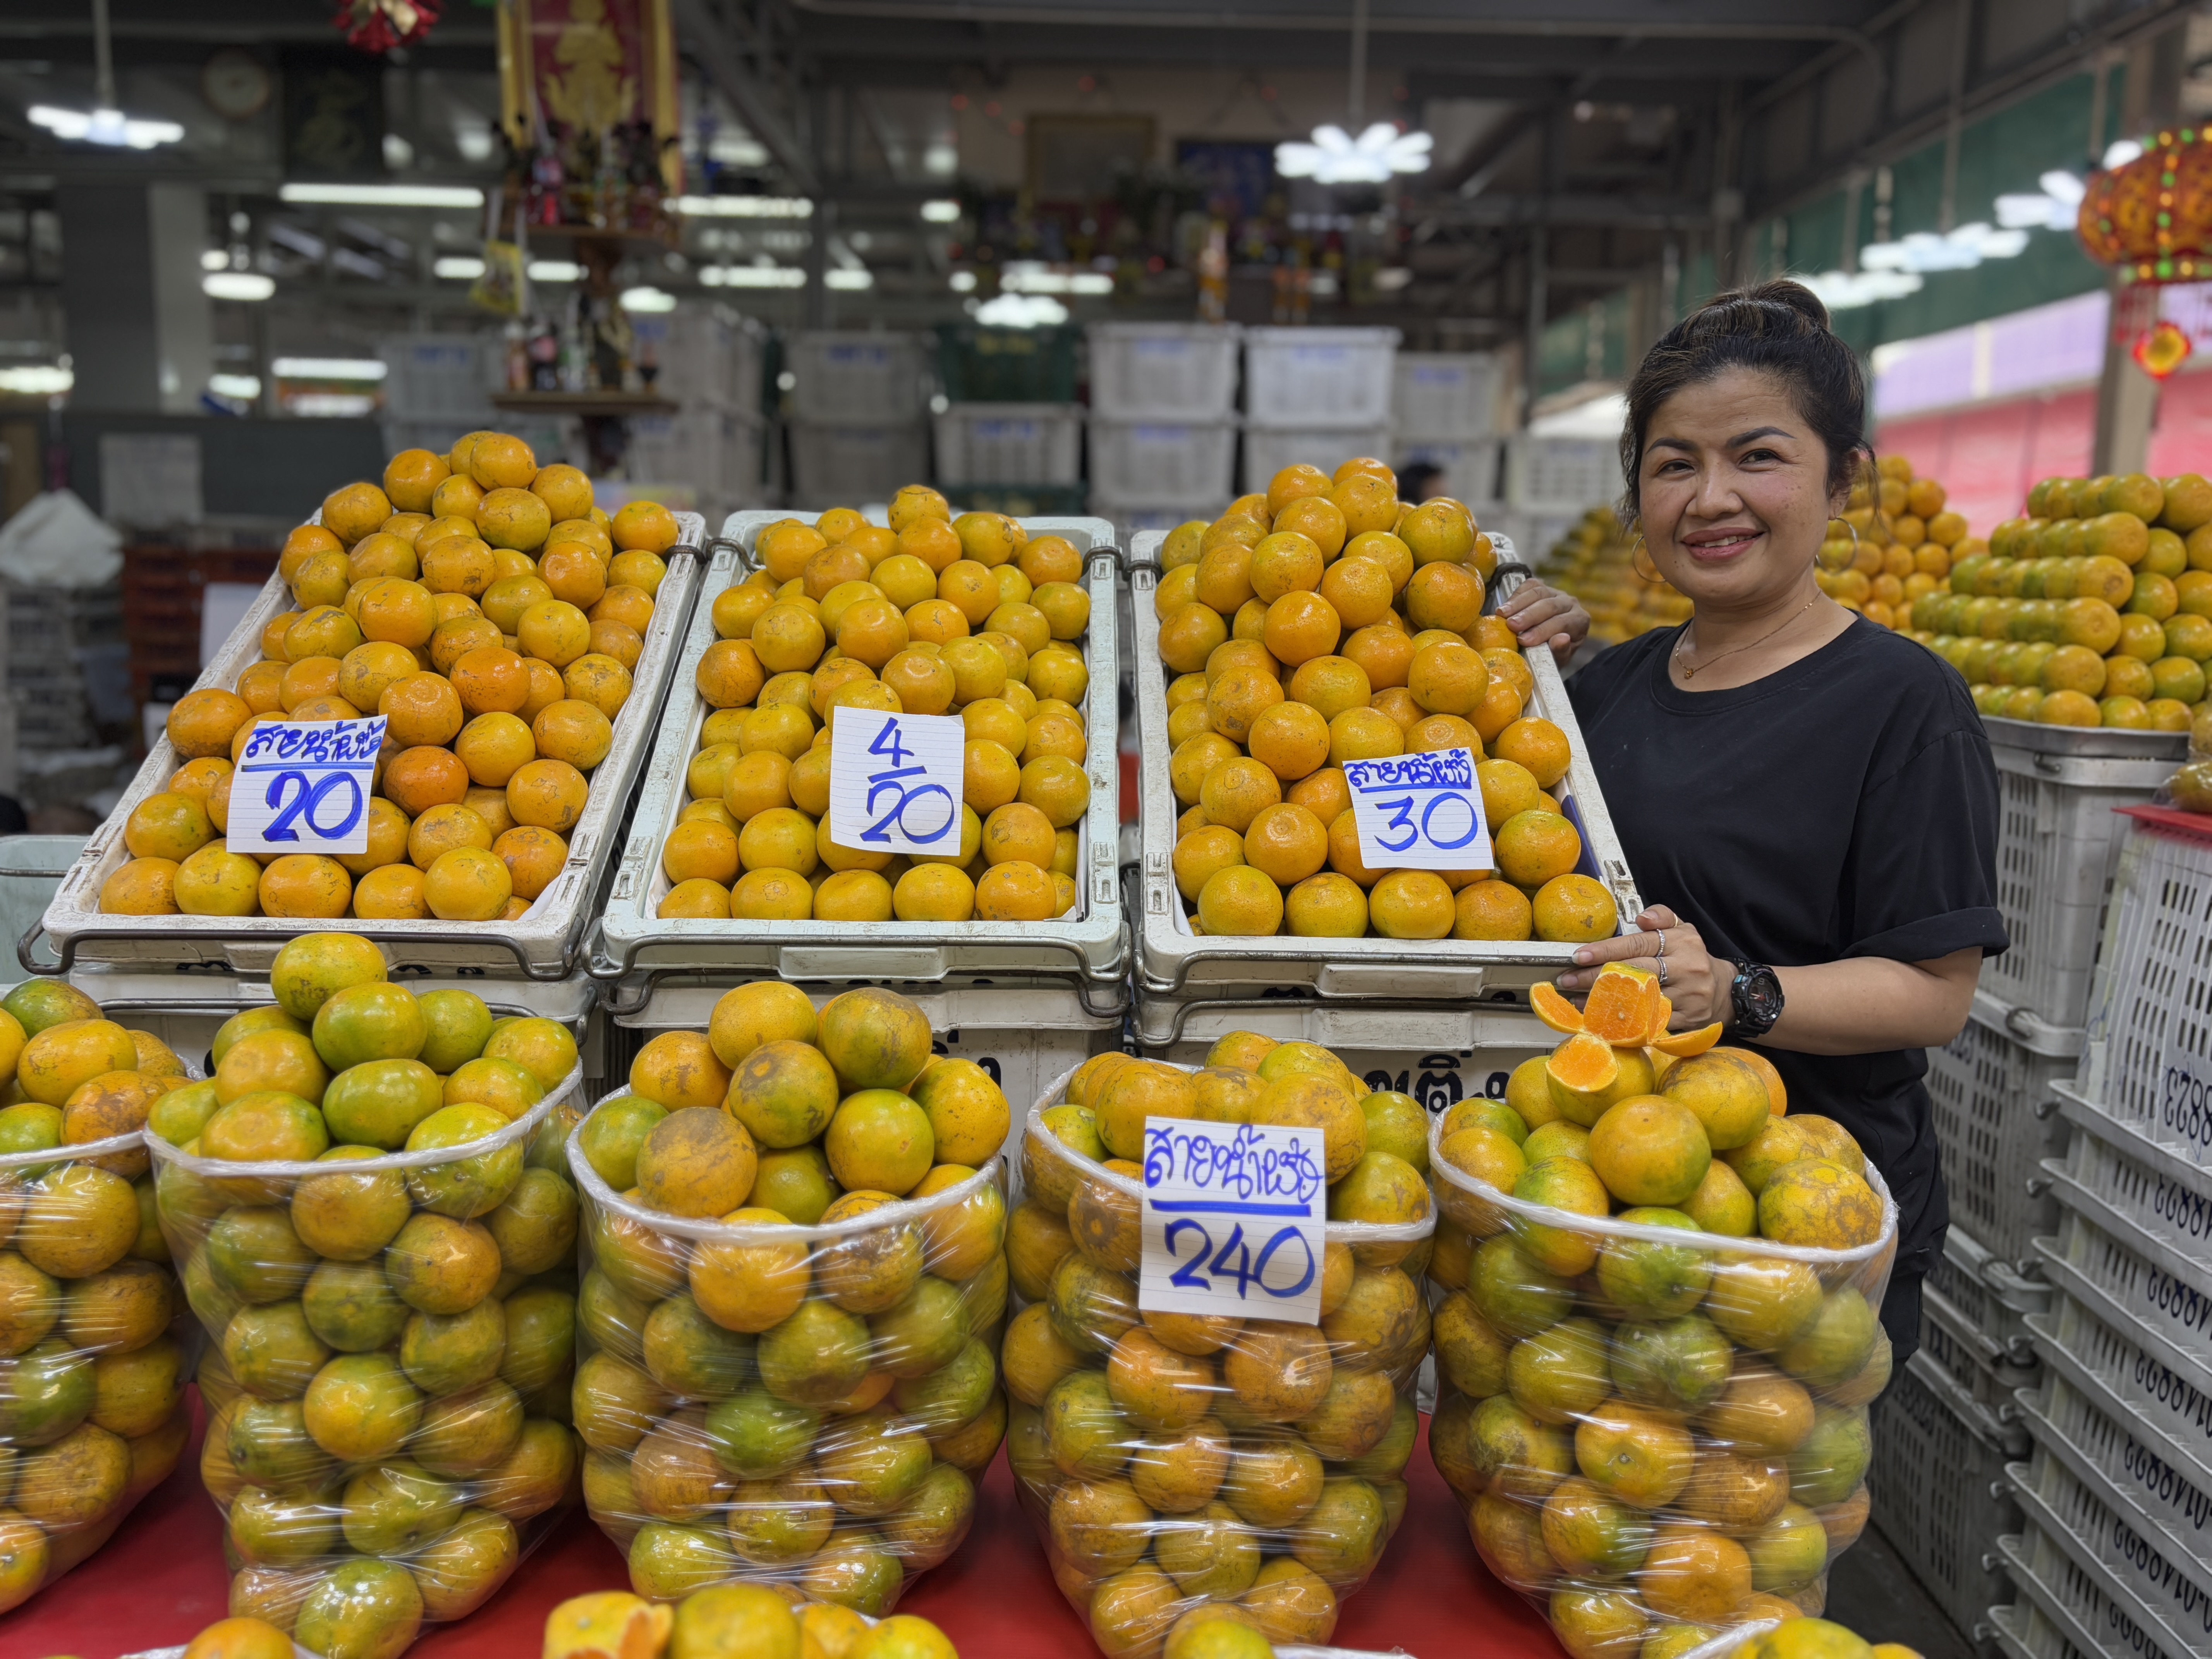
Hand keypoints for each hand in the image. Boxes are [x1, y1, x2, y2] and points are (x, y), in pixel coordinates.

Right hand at [1496, 579, 1590, 663]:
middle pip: (1550, 605)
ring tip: (1502, 615)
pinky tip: (1504, 608)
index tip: (1523, 641)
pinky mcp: (1540, 586)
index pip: (1563, 623)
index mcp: (1579, 621)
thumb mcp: (1559, 659)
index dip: (1543, 631)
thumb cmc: (1553, 652)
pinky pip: (1529, 585)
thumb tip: (1561, 639)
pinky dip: (1515, 596)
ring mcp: (1555, 592)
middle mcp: (1570, 603)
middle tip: (1512, 626)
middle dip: (1529, 616)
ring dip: (1518, 604)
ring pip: (1538, 592)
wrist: (1548, 642)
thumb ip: (1561, 651)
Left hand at [1553, 904, 1731, 1028]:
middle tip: (1567, 979)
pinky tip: (1602, 1018)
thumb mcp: (1683, 929)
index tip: (1578, 955)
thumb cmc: (1692, 957)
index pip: (1638, 945)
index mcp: (1682, 943)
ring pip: (1639, 1000)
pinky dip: (1623, 1021)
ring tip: (1575, 999)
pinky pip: (1650, 1021)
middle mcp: (1686, 969)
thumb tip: (1643, 917)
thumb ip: (1662, 915)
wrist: (1724, 991)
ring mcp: (1687, 997)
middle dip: (1596, 976)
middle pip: (1635, 972)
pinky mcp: (1686, 1021)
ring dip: (1604, 1000)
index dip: (1606, 950)